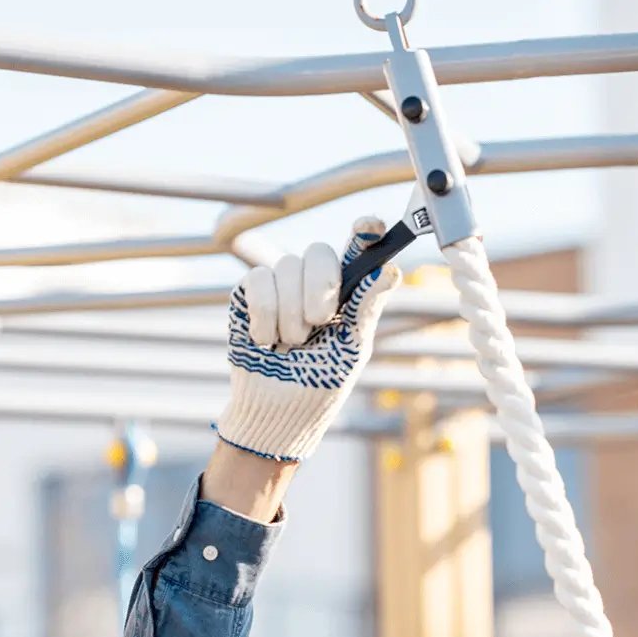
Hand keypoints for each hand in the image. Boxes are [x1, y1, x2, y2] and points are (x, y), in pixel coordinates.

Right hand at [213, 218, 400, 462]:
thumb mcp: (352, 348)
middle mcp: (311, 279)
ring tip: (290, 344)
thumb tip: (389, 270)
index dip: (365, 230)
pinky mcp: (248, 293)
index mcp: (345, 289)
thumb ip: (366, 308)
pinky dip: (265, 318)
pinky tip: (265, 341)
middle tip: (318, 324)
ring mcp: (279, 283)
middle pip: (318, 252)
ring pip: (286, 268)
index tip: (371, 226)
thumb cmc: (321, 382)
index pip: (357, 248)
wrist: (278, 410)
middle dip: (320, 292)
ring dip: (291, 317)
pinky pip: (258, 282)